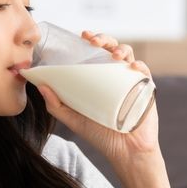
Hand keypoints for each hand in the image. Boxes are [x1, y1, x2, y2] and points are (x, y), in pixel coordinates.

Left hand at [35, 30, 159, 163]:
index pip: (95, 53)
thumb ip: (56, 105)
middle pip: (111, 48)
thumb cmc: (100, 134)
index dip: (91, 40)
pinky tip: (131, 66)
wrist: (125, 152)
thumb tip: (41, 86)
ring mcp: (131, 80)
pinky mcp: (146, 89)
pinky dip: (139, 65)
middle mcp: (115, 75)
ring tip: (113, 54)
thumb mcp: (74, 119)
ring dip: (121, 49)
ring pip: (128, 55)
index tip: (82, 35)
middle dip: (104, 39)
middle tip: (93, 41)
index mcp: (99, 77)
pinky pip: (144, 72)